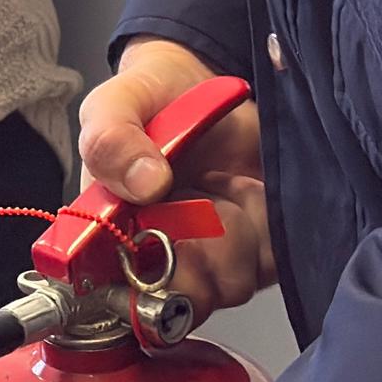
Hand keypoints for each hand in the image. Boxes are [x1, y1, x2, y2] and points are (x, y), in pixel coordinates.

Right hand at [76, 36, 273, 317]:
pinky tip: (246, 188)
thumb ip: (111, 139)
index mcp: (113, 240)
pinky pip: (270, 260)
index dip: (141, 280)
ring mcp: (216, 258)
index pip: (121, 295)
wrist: (208, 80)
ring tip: (220, 184)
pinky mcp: (261, 248)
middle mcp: (164, 259)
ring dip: (230, 231)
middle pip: (181, 302)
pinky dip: (262, 222)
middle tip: (193, 201)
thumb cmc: (152, 99)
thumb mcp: (116, 103)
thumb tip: (144, 184)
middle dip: (194, 256)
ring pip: (229, 285)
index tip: (156, 235)